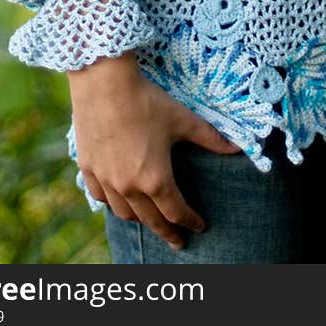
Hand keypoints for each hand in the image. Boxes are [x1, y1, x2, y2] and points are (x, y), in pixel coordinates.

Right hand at [67, 52, 241, 249]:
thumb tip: (238, 149)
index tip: (200, 226)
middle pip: (151, 221)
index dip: (191, 221)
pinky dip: (113, 203)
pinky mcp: (88, 168)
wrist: (104, 83)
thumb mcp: (182, 119)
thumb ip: (210, 138)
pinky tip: (119, 200)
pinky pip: (101, 197)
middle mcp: (129, 187)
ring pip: (124, 213)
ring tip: (150, 219)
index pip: (176, 212)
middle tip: (178, 241)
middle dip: (168, 232)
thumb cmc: (147, 101)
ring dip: (140, 220)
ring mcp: (105, 180)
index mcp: (155, 179)